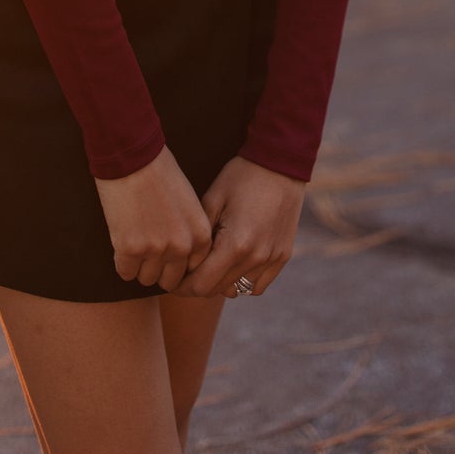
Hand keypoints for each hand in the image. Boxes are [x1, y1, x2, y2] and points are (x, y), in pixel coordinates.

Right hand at [94, 146, 213, 292]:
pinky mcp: (129, 249)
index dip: (177, 263)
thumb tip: (181, 258)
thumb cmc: (159, 171)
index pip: (192, 271)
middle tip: (147, 250)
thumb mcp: (188, 202)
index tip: (166, 255)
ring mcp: (156, 250)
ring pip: (146, 279)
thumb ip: (188, 231)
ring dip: (139, 265)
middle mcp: (181, 246)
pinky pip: (125, 272)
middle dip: (158, 269)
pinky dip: (122, 261)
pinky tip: (122, 241)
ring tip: (135, 240)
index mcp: (200, 235)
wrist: (132, 155)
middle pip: (170, 280)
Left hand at [171, 156, 305, 299]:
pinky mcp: (283, 256)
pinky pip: (258, 285)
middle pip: (218, 290)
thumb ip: (199, 236)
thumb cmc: (241, 176)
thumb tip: (185, 262)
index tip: (172, 280)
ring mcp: (271, 259)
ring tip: (210, 265)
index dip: (182, 287)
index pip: (201, 285)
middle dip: (198, 285)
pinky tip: (234, 264)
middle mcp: (255, 258)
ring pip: (237, 289)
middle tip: (186, 272)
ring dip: (220, 283)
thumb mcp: (212, 199)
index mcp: (234, 245)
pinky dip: (243, 280)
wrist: (280, 163)